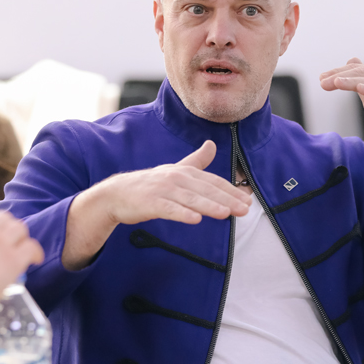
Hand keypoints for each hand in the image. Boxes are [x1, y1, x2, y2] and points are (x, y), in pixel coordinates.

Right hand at [62, 140, 251, 269]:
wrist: (117, 194)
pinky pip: (169, 209)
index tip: (247, 200)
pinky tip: (195, 219)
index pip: (212, 181)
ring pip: (190, 199)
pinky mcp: (150, 203)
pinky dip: (182, 213)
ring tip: (226, 214)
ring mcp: (162, 190)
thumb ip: (196, 160)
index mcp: (184, 171)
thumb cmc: (149, 185)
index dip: (231, 190)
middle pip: (205, 190)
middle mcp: (175, 178)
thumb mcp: (175, 170)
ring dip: (209, 206)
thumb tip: (212, 144)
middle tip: (245, 209)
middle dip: (227, 199)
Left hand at [320, 58, 363, 218]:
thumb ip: (359, 83)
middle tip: (323, 82)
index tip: (321, 79)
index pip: (356, 70)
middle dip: (340, 76)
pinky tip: (359, 88)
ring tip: (336, 82)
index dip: (338, 72)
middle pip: (361, 73)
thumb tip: (350, 63)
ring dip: (351, 81)